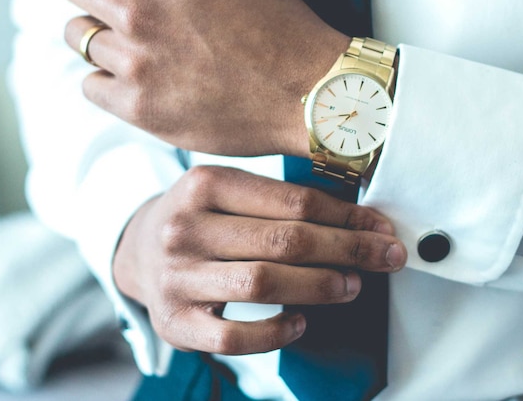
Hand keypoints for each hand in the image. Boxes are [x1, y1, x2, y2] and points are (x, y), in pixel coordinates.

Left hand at [60, 0, 349, 157]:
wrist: (309, 93)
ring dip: (99, 39)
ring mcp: (136, 61)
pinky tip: (134, 82)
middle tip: (111, 7)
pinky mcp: (138, 106)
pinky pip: (90, 85)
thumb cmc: (285, 32)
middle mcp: (141, 9)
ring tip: (129, 49)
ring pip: (78, 38)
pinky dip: (107, 82)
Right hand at [112, 166, 405, 354]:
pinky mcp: (174, 323)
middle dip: (347, 250)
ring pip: (264, 283)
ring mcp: (176, 277)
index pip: (293, 201)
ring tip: (352, 285)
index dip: (347, 218)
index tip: (382, 229)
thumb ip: (284, 200)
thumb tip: (363, 222)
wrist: (138, 250)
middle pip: (285, 241)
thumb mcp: (229, 192)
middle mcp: (184, 227)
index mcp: (205, 184)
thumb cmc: (202, 219)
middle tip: (384, 258)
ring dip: (320, 286)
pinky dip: (275, 332)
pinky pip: (234, 337)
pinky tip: (301, 322)